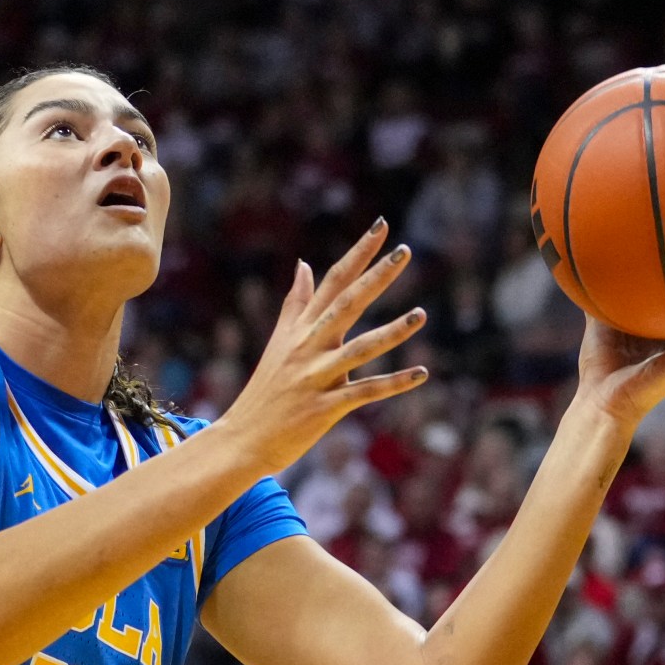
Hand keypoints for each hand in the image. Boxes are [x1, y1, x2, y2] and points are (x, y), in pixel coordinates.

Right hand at [215, 220, 428, 473]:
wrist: (243, 437)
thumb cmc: (266, 390)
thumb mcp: (279, 341)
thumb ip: (295, 302)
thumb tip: (304, 263)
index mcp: (301, 329)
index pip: (332, 281)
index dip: (358, 253)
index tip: (381, 226)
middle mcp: (308, 347)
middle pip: (346, 304)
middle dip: (376, 277)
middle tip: (404, 251)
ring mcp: (315, 377)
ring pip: (358, 349)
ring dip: (391, 333)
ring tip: (421, 315)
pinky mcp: (324, 407)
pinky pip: (363, 392)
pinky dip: (393, 384)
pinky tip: (421, 374)